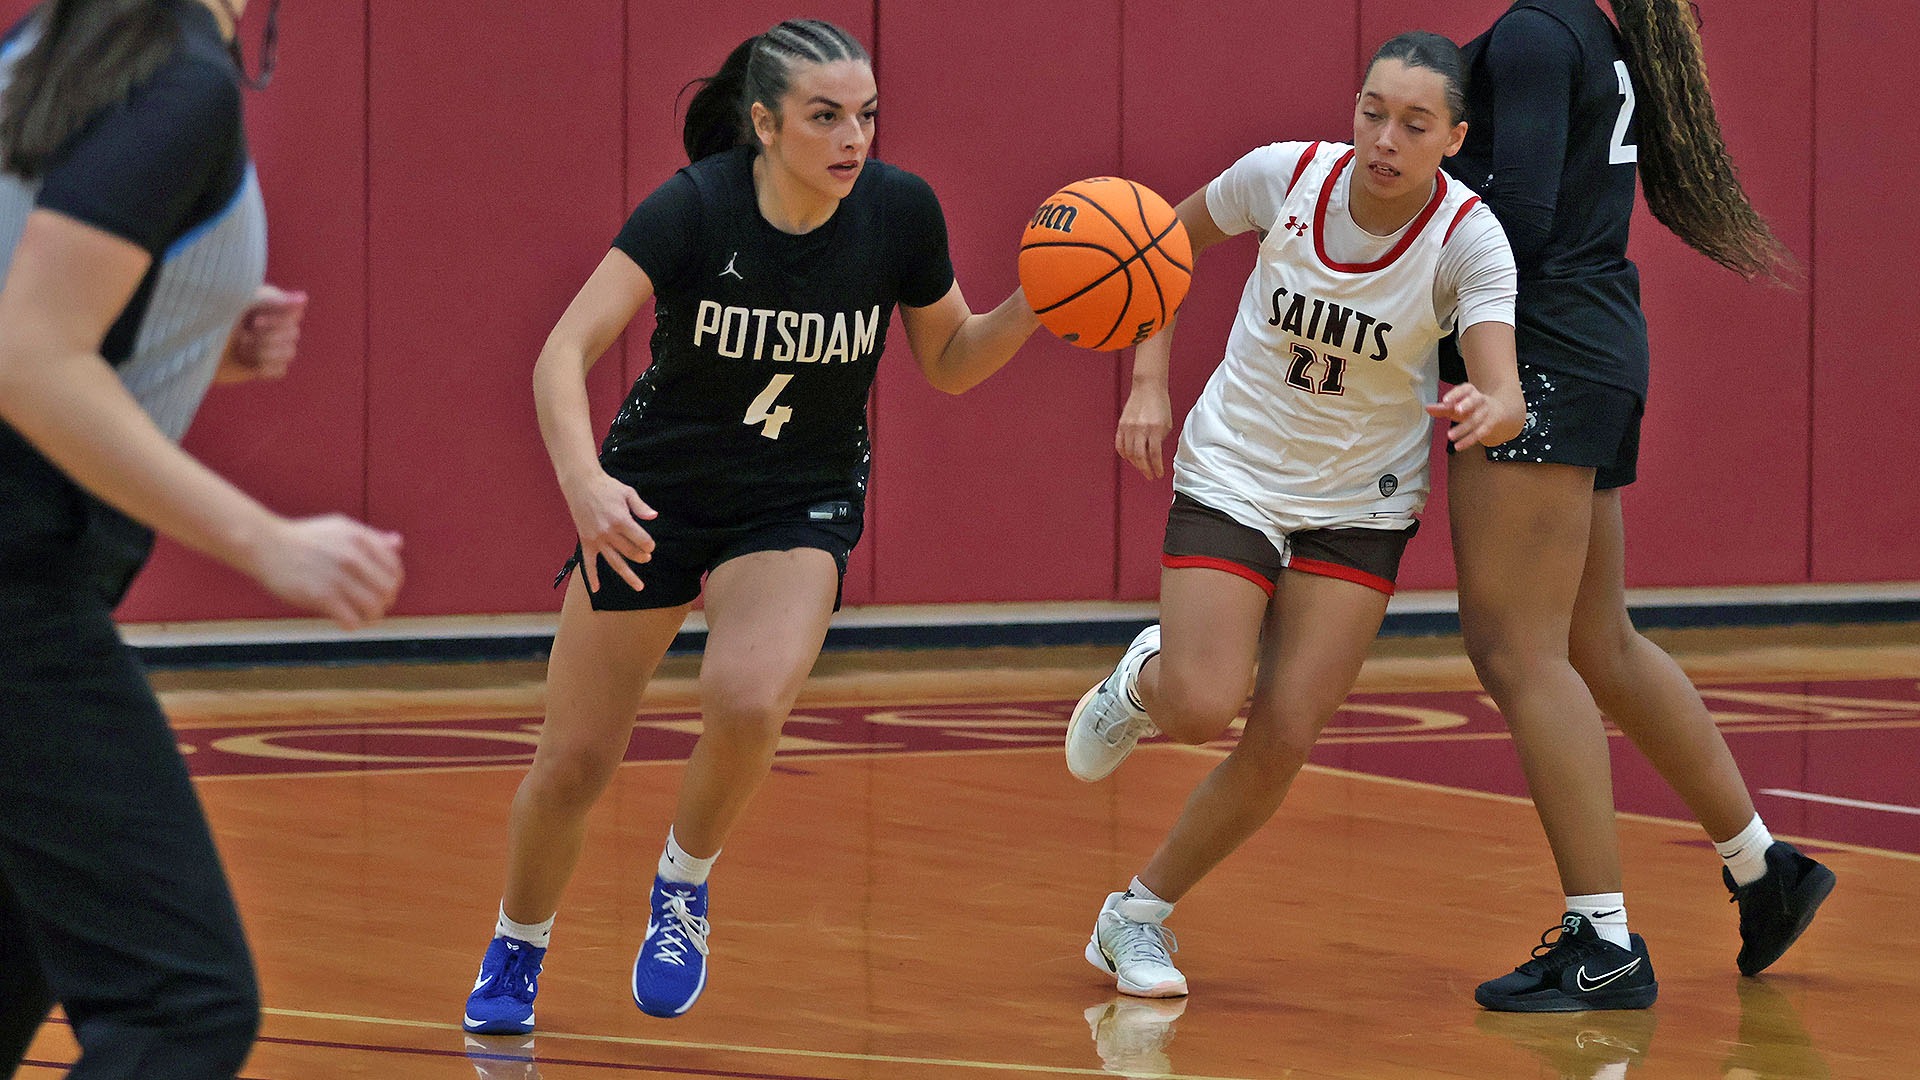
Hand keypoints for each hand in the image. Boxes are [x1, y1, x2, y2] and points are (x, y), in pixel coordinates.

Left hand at [216, 284, 308, 383]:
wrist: (189, 347)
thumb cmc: (210, 319)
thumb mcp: (239, 302)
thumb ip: (272, 297)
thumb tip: (304, 298)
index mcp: (265, 306)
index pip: (295, 313)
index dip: (279, 320)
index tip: (255, 320)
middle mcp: (270, 325)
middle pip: (294, 334)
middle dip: (268, 338)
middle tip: (243, 336)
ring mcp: (267, 347)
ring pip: (290, 353)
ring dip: (265, 352)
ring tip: (243, 349)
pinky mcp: (261, 367)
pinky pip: (281, 370)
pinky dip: (267, 368)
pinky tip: (251, 364)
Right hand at [248, 514, 403, 629]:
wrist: (265, 545)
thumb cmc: (304, 538)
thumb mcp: (340, 527)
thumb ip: (371, 537)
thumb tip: (398, 544)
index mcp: (360, 539)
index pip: (395, 568)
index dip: (393, 583)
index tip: (384, 589)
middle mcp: (352, 557)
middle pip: (388, 590)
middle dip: (385, 602)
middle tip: (373, 605)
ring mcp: (337, 577)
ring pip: (374, 608)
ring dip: (371, 617)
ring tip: (361, 616)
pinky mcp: (321, 596)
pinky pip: (352, 620)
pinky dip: (353, 624)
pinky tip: (344, 620)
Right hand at [561, 468, 656, 593]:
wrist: (581, 484)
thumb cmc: (607, 486)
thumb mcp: (628, 493)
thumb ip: (641, 507)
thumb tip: (654, 517)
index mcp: (621, 520)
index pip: (641, 539)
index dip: (649, 545)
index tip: (651, 546)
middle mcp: (608, 532)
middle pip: (630, 552)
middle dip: (641, 557)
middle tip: (647, 558)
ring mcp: (596, 538)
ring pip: (614, 561)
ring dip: (628, 575)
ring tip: (639, 586)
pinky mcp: (586, 541)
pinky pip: (589, 562)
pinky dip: (592, 576)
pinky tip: (596, 589)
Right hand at [1116, 382, 1174, 479]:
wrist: (1147, 388)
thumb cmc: (1160, 405)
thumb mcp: (1166, 424)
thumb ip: (1160, 440)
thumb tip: (1153, 454)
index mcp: (1154, 429)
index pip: (1155, 455)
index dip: (1157, 467)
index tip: (1159, 475)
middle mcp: (1140, 429)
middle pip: (1140, 457)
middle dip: (1145, 469)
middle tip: (1149, 476)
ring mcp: (1129, 427)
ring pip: (1129, 453)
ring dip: (1135, 464)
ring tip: (1141, 467)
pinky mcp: (1121, 425)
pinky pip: (1119, 445)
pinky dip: (1124, 454)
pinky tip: (1129, 458)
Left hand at [1426, 380, 1525, 450]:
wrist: (1496, 411)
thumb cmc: (1470, 407)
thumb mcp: (1456, 406)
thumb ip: (1442, 408)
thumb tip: (1427, 408)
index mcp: (1470, 392)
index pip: (1464, 389)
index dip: (1455, 394)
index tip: (1445, 400)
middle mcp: (1480, 400)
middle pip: (1475, 401)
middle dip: (1467, 404)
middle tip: (1456, 410)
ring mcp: (1486, 412)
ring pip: (1476, 420)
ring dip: (1463, 428)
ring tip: (1449, 436)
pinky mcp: (1489, 425)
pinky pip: (1479, 433)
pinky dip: (1468, 440)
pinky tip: (1458, 446)